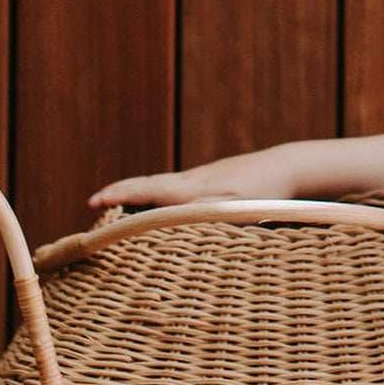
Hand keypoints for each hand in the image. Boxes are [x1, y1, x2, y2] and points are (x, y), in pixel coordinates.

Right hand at [89, 148, 298, 209]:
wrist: (290, 167)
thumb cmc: (265, 192)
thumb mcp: (235, 207)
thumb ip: (204, 212)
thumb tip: (172, 217)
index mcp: (192, 187)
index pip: (147, 189)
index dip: (119, 195)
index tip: (93, 201)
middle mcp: (193, 180)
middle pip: (149, 184)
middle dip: (121, 193)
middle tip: (97, 203)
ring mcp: (204, 178)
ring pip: (163, 185)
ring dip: (139, 193)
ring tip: (120, 205)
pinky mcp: (216, 180)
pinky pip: (179, 187)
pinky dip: (161, 195)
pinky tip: (164, 203)